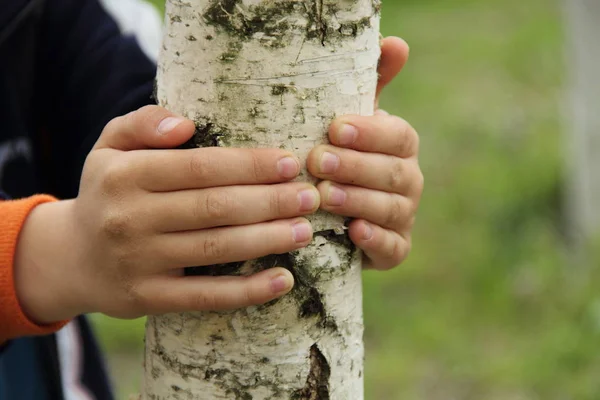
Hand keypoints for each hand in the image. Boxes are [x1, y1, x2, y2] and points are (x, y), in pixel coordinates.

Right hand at [14, 106, 321, 322]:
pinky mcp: (148, 298)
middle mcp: (130, 218)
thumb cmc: (108, 193)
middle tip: (310, 196)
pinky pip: (206, 296)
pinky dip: (248, 291)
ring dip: (268, 239)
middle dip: (270, 201)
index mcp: (125, 175)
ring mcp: (139, 262)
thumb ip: (142, 123)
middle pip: (215, 207)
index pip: (200, 167)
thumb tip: (184, 125)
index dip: (250, 165)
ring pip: (217, 248)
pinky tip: (283, 279)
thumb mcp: (110, 148)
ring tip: (305, 230)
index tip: (290, 163)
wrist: (71, 257)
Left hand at [307, 37, 422, 269]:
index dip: (370, 133)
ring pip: (391, 209)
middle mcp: (409, 180)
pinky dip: (376, 240)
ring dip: (358, 200)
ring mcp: (403, 216)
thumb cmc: (343, 158)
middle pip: (394, 173)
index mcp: (401, 147)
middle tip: (318, 161)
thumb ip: (372, 84)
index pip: (398, 136)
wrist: (338, 212)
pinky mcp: (395, 248)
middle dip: (356, 167)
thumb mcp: (352, 123)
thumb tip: (396, 42)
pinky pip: (393, 247)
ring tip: (324, 194)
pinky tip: (353, 232)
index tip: (335, 128)